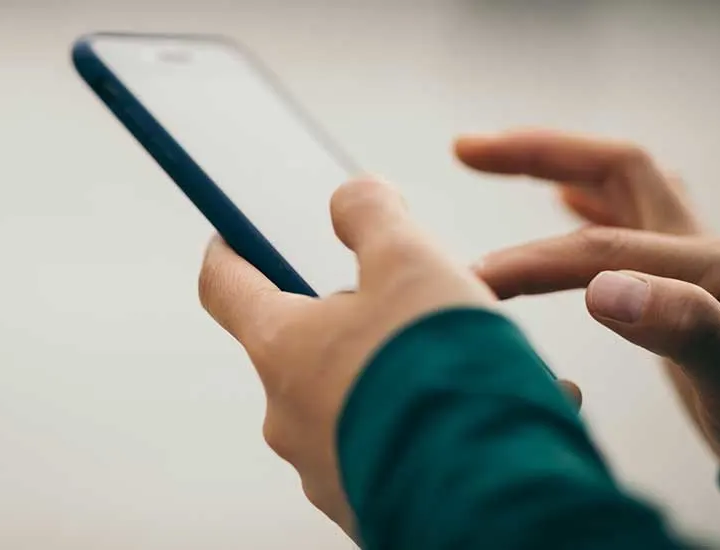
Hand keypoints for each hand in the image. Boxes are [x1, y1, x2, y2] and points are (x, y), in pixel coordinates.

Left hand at [198, 178, 498, 532]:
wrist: (484, 499)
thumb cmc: (438, 377)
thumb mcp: (410, 264)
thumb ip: (372, 216)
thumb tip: (350, 200)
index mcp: (283, 348)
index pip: (225, 285)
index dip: (229, 250)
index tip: (232, 234)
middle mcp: (290, 415)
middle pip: (310, 344)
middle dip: (363, 318)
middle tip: (418, 305)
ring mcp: (326, 466)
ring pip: (361, 397)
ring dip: (408, 375)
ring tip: (478, 368)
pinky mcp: (368, 502)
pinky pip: (393, 446)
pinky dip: (432, 424)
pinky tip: (493, 414)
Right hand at [460, 130, 719, 482]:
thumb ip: (687, 330)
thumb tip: (602, 290)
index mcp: (715, 268)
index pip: (599, 249)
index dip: (528, 260)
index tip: (469, 281)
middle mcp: (705, 249)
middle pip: (616, 169)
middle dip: (539, 153)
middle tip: (467, 150)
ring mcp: (698, 263)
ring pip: (623, 187)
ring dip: (559, 166)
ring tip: (498, 160)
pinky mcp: (687, 286)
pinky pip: (631, 220)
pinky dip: (588, 201)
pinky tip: (565, 202)